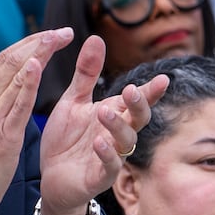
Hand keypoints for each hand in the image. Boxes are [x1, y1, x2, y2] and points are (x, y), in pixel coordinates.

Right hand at [0, 28, 73, 214]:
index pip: (4, 58)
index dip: (28, 43)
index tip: (51, 34)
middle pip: (11, 61)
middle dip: (39, 42)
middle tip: (63, 31)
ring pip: (15, 76)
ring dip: (38, 53)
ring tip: (58, 38)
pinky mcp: (3, 135)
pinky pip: (17, 105)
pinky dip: (27, 82)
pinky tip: (38, 65)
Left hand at [38, 34, 168, 214]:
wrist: (50, 176)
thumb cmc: (66, 139)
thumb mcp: (74, 101)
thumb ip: (86, 74)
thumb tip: (97, 38)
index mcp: (114, 114)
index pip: (136, 101)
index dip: (151, 92)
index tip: (163, 78)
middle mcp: (117, 135)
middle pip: (138, 119)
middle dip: (139, 105)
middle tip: (132, 90)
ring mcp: (111, 157)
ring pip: (126, 142)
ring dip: (118, 127)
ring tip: (104, 112)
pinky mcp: (98, 177)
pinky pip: (109, 167)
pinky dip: (106, 154)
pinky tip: (99, 142)